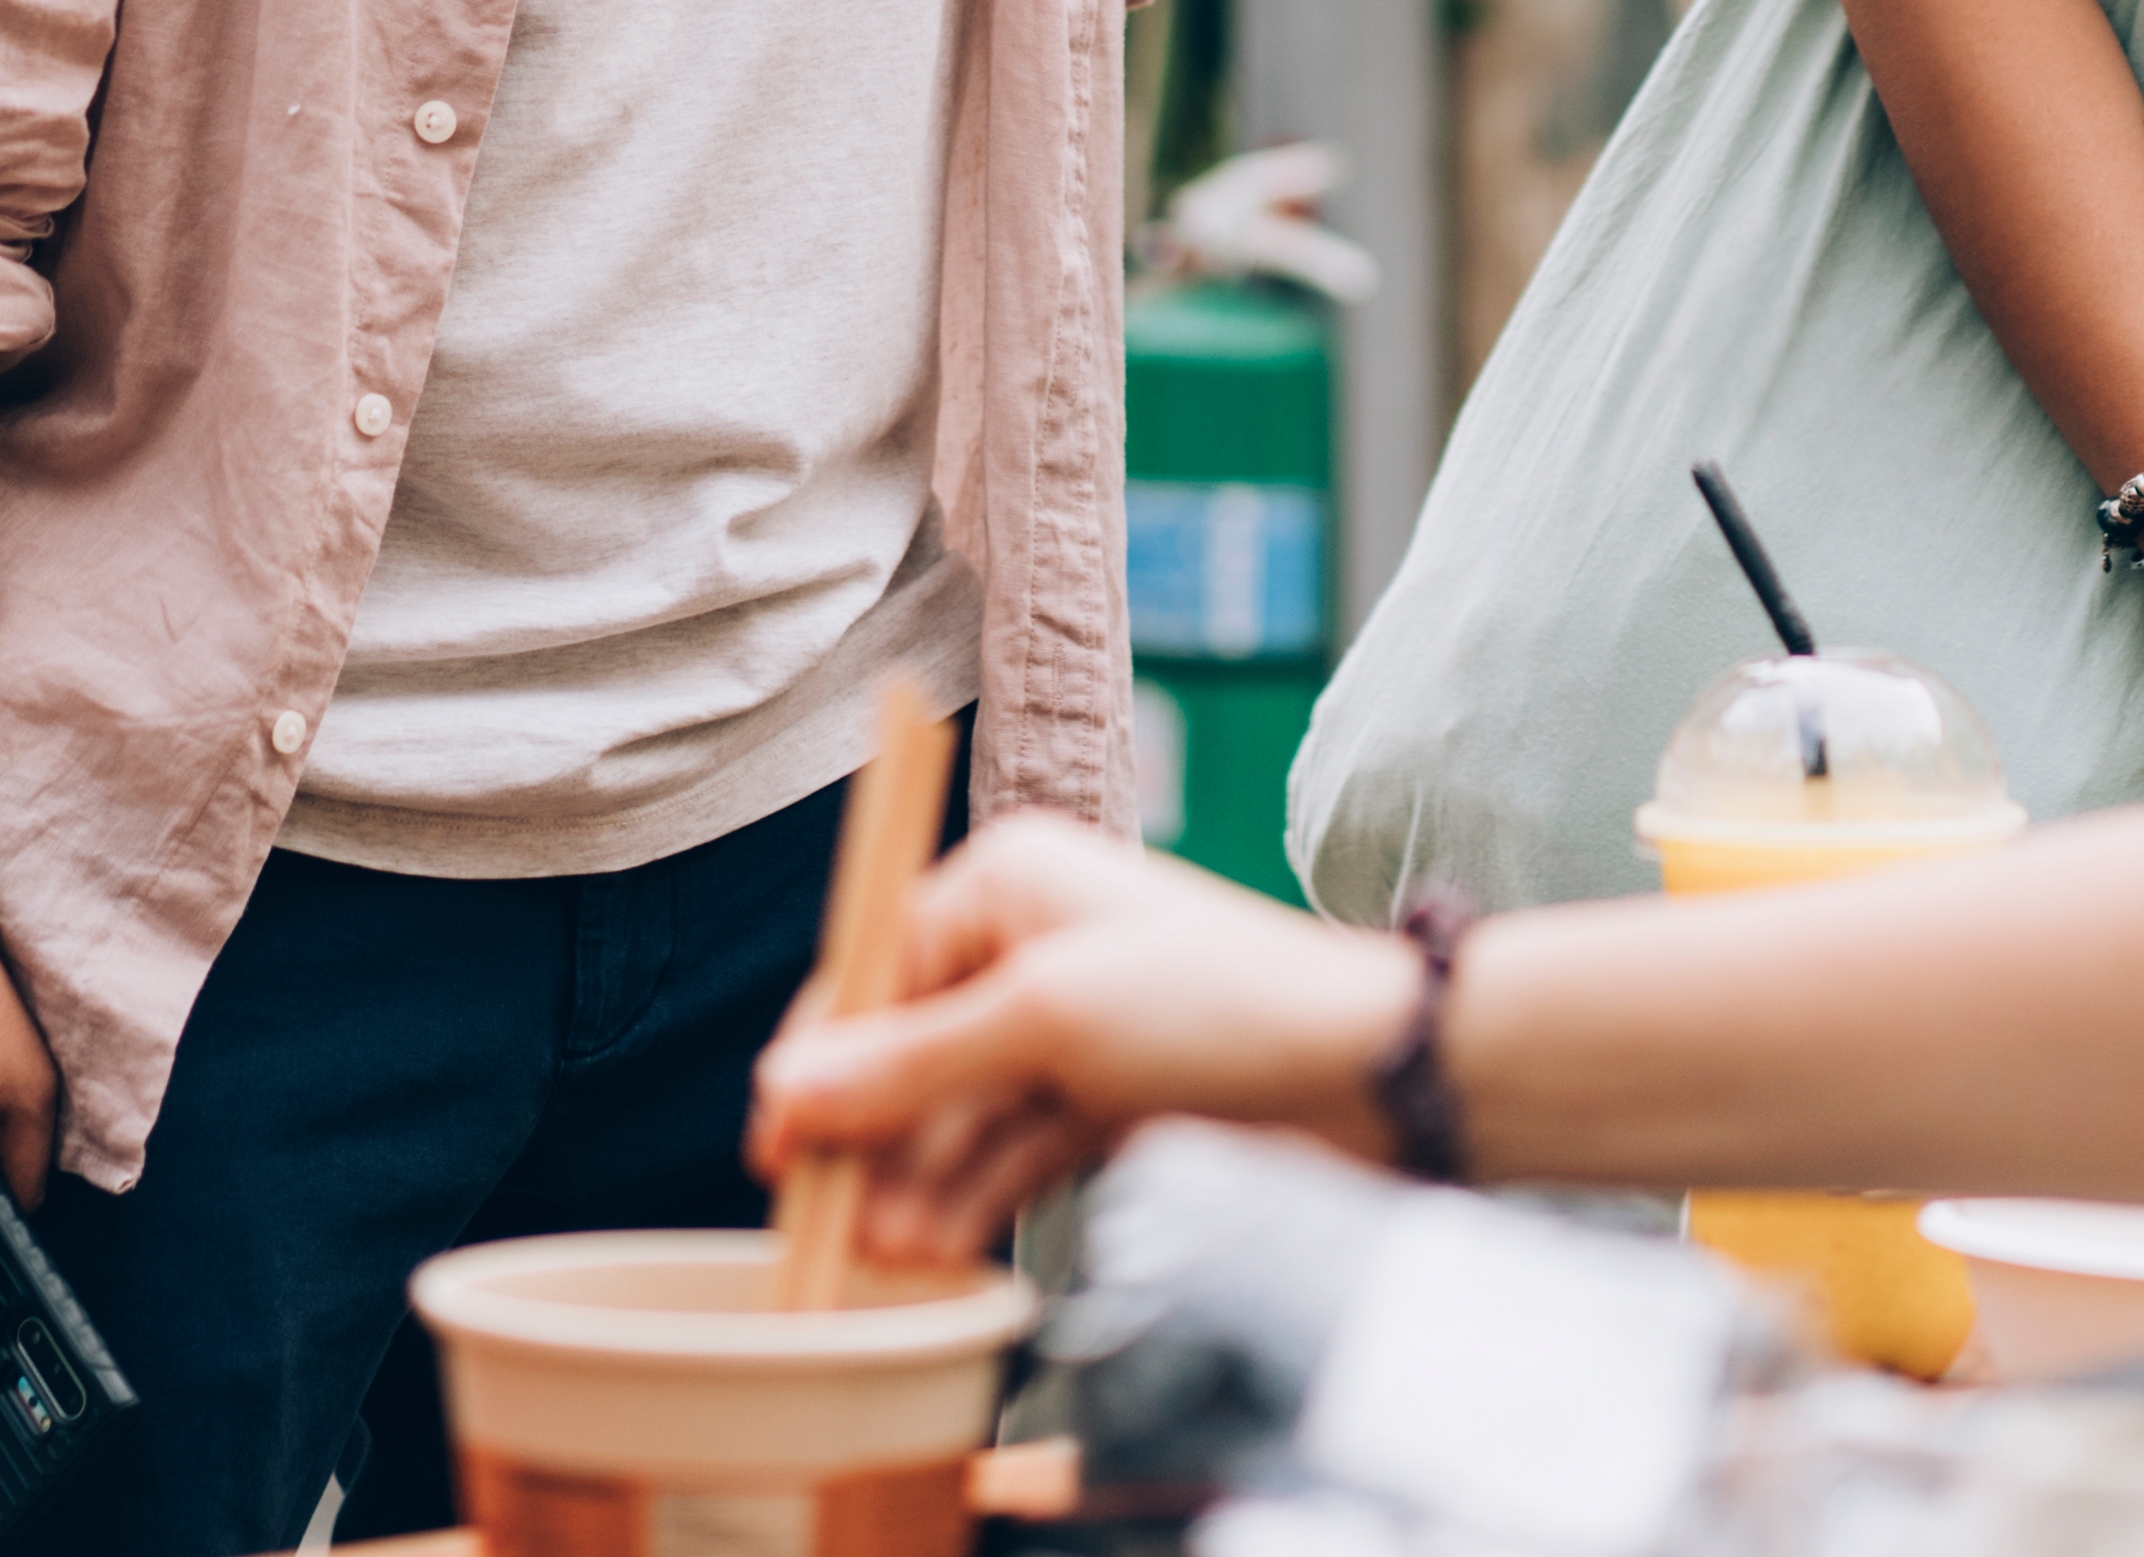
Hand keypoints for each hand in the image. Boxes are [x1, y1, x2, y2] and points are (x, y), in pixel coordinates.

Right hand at [747, 815, 1417, 1264]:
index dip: (820, 1059)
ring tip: (887, 1258)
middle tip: (832, 1226)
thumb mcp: (1047, 1020)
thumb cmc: (1219, 1002)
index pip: (873, 969)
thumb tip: (784, 1092)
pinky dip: (977, 1200)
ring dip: (920, 1184)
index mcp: (1005, 886)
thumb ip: (913, 1063)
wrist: (1370, 1069)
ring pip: (959, 1116)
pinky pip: (1014, 1154)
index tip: (774, 1145)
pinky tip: (943, 1251)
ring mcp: (1069, 1033)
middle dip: (873, 1140)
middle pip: (909, 1052)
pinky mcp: (1105, 1105)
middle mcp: (1027, 950)